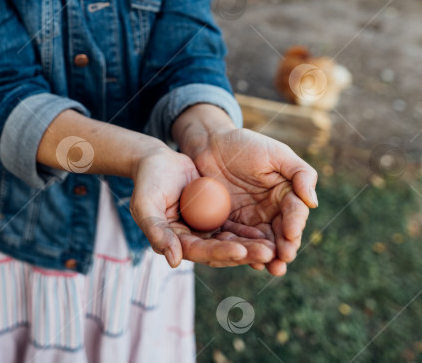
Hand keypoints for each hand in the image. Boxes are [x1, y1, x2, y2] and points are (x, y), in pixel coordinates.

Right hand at [130, 147, 278, 268]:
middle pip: (221, 252)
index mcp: (175, 243)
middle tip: (269, 254)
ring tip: (275, 248)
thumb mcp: (146, 204)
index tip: (241, 250)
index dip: (221, 252)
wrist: (158, 162)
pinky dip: (252, 232)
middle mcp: (192, 241)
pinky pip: (237, 227)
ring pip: (233, 242)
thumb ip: (156, 232)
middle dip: (245, 254)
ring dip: (253, 247)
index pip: (201, 252)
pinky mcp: (217, 218)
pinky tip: (271, 232)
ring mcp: (206, 230)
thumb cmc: (148, 181)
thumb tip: (174, 260)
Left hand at [191, 128, 317, 275]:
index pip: (294, 213)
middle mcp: (271, 211)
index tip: (291, 235)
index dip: (294, 225)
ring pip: (261, 242)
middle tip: (283, 260)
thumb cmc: (246, 144)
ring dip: (265, 256)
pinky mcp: (229, 224)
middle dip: (284, 248)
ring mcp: (250, 220)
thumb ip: (300, 174)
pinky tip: (244, 260)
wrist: (210, 144)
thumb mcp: (276, 153)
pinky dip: (241, 251)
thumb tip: (313, 202)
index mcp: (286, 195)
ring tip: (268, 266)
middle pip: (280, 234)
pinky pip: (236, 240)